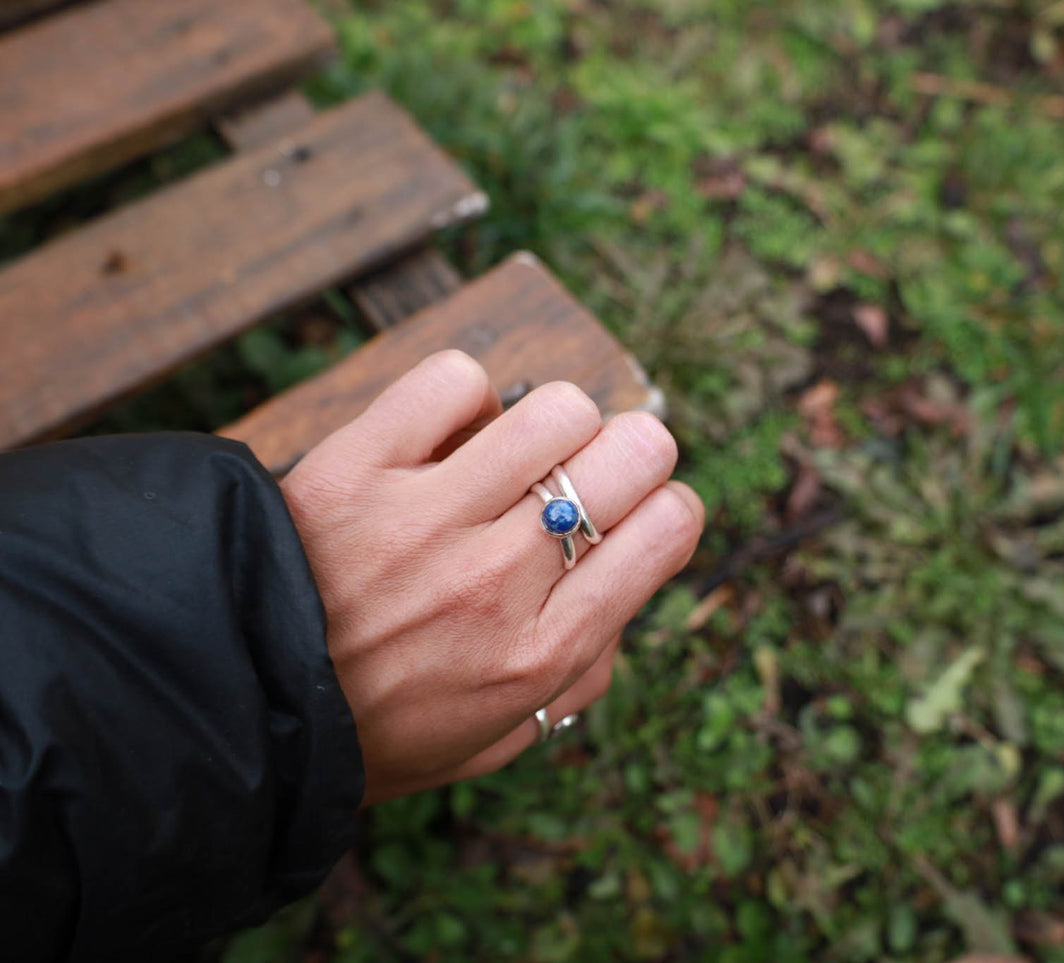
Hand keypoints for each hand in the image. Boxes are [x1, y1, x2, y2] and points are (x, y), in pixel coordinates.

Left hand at [279, 351, 703, 804]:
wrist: (234, 713)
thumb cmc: (375, 730)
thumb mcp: (498, 740)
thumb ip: (579, 678)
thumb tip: (622, 598)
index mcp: (543, 650)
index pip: (669, 527)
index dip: (666, 508)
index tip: (637, 517)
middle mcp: (498, 579)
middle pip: (634, 451)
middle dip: (629, 453)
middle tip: (588, 474)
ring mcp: (426, 519)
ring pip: (557, 407)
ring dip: (550, 424)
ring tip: (510, 457)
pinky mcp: (356, 469)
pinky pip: (453, 381)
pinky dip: (462, 398)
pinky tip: (443, 439)